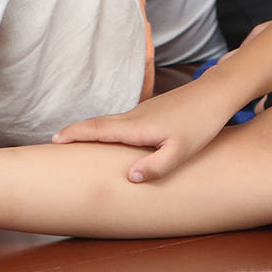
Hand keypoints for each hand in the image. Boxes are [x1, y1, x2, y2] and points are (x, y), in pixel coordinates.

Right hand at [51, 73, 248, 182]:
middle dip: (76, 131)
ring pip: (111, 120)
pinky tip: (111, 135)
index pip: (99, 130)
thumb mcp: (182, 151)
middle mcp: (136, 116)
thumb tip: (129, 177)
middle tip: (54, 141)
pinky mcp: (153, 110)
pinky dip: (107, 127)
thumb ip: (156, 166)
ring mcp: (144, 110)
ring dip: (91, 128)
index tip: (54, 139)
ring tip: (75, 140)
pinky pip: (122, 120)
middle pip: (99, 123)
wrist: (217, 93)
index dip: (75, 134)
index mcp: (138, 127)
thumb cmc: (201, 123)